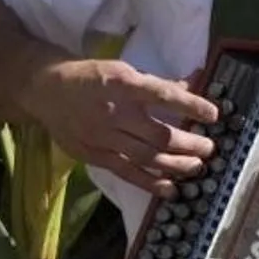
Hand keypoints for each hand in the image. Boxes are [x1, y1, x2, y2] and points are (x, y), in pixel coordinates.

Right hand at [18, 58, 217, 197]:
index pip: (163, 95)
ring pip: (146, 157)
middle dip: (189, 144)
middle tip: (210, 148)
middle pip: (158, 134)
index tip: (214, 114)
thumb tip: (194, 83)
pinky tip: (171, 189)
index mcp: (122, 84)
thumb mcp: (122, 70)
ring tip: (198, 167)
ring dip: (176, 165)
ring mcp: (102, 137)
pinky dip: (150, 183)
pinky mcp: (94, 155)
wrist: (44, 89)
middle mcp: (113, 112)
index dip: (191, 106)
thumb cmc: (91, 77)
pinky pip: (126, 172)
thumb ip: (156, 83)